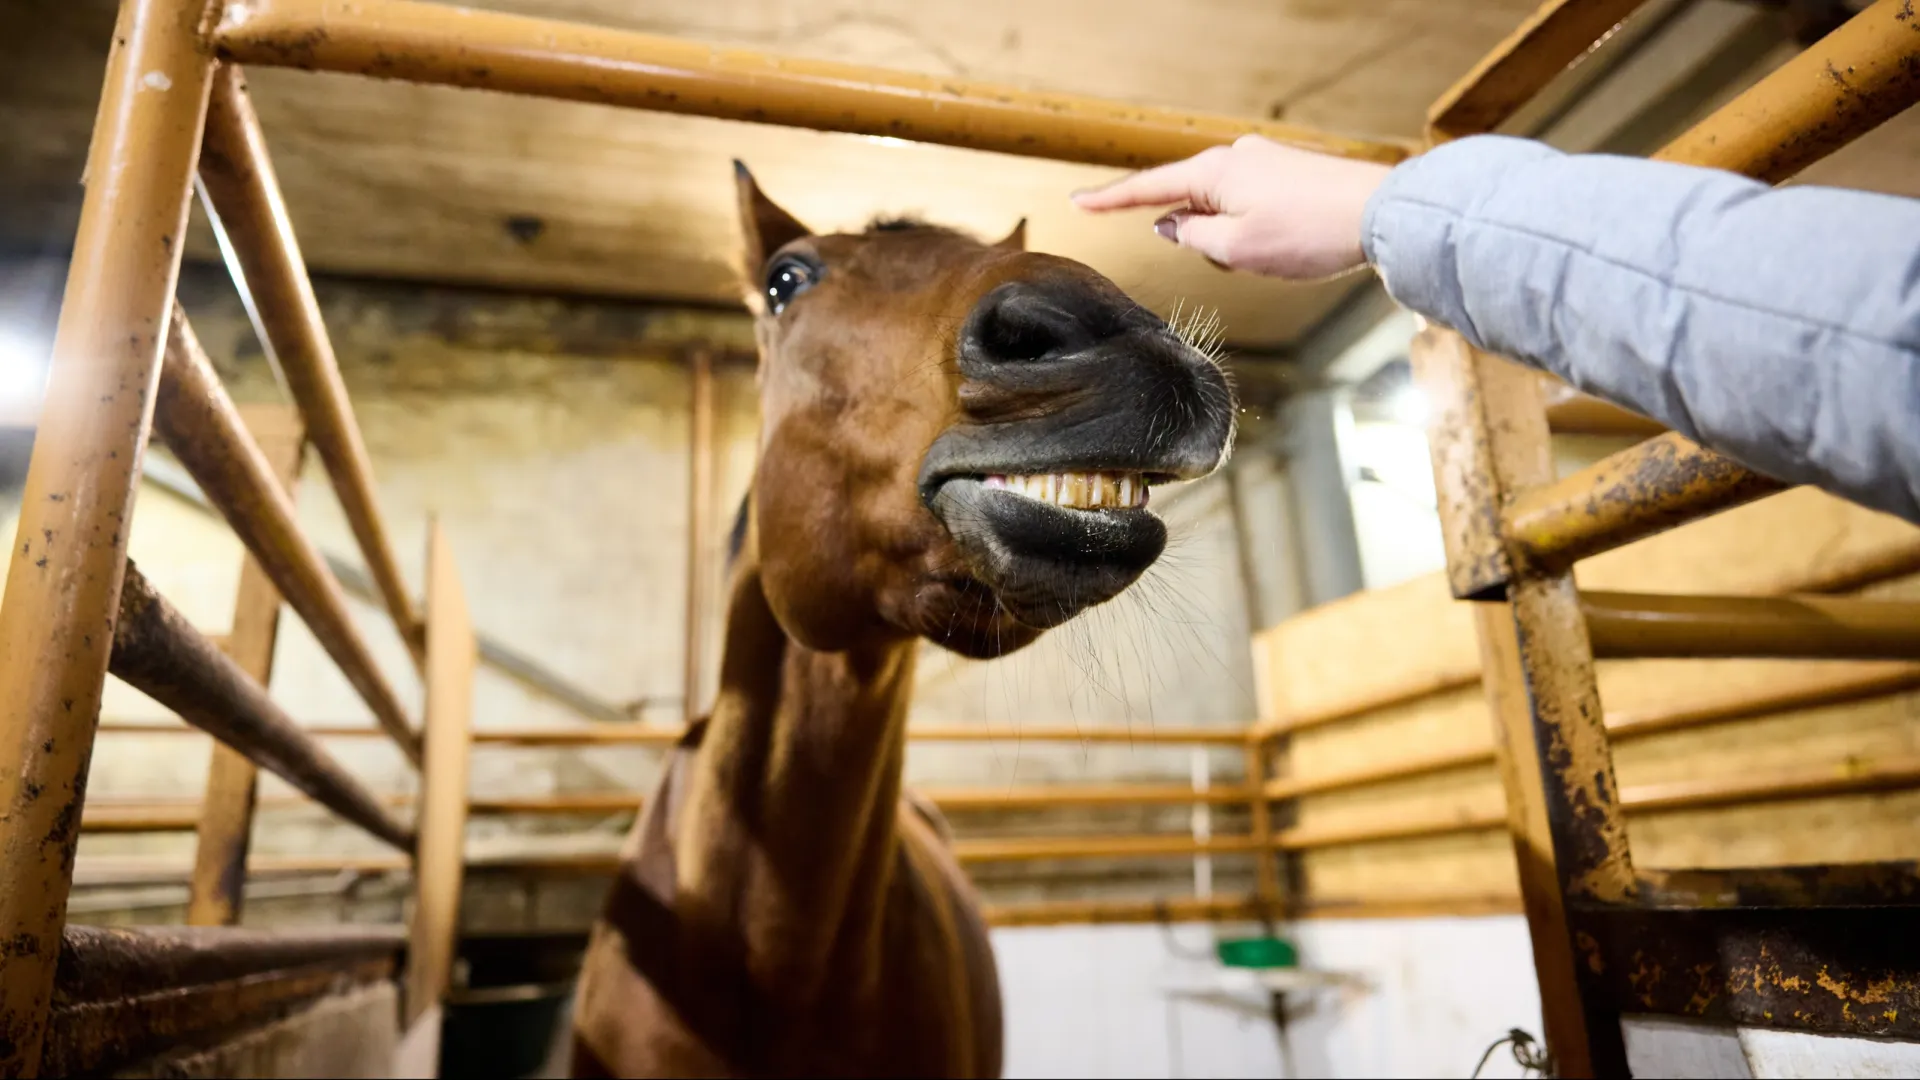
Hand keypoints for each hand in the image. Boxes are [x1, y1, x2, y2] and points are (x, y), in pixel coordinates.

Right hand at [1071, 135, 1393, 280]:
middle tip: (1236, 261)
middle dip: (1197, 235)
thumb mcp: (1236, 250)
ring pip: (1223, 207)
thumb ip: (1193, 238)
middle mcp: (1236, 157)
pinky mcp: (1289, 173)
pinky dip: (1253, 230)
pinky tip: (1284, 246)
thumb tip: (1172, 226)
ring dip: (1231, 239)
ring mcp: (1264, 162)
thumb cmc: (1310, 232)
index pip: (1147, 189)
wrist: (1381, 214)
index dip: (1110, 201)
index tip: (1078, 203)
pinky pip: (1250, 204)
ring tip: (1277, 255)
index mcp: (1214, 172)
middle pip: (1189, 199)